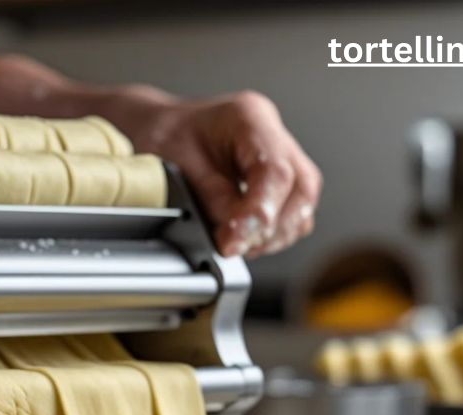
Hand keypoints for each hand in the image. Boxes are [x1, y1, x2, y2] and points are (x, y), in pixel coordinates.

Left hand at [133, 90, 321, 257]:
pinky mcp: (282, 184)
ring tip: (235, 243)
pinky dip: (272, 235)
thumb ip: (212, 201)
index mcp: (250, 119)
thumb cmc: (165, 139)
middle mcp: (274, 136)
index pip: (275, 171)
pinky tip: (245, 238)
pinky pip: (293, 216)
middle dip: (269, 228)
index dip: (258, 214)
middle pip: (301, 189)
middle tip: (232, 246)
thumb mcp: (176, 166)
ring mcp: (284, 159)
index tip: (232, 242)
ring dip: (272, 235)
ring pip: (302, 207)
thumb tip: (234, 238)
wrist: (160, 135)